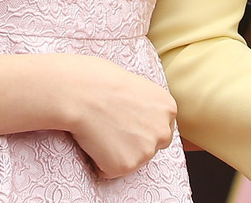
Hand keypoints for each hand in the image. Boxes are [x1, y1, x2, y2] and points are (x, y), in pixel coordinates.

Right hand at [50, 55, 178, 178]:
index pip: (161, 128)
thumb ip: (146, 106)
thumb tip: (140, 118)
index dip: (140, 127)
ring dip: (115, 152)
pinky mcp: (126, 166)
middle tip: (111, 128)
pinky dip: (98, 161)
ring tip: (100, 130)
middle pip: (151, 147)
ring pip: (132, 160)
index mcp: (168, 108)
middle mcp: (163, 132)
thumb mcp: (136, 86)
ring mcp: (146, 151)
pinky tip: (93, 141)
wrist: (81, 92)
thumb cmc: (100, 81)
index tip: (125, 122)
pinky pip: (109, 170)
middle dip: (134, 143)